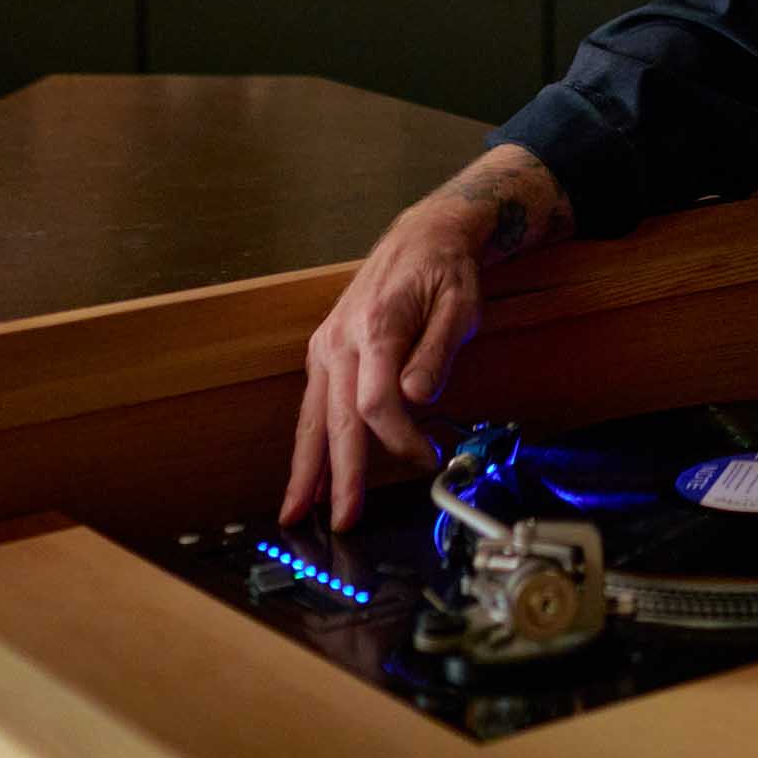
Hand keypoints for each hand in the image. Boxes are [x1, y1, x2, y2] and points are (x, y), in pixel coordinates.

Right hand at [280, 144, 567, 530]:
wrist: (422, 236)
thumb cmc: (445, 270)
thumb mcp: (459, 305)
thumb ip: (437, 353)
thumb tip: (415, 398)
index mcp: (376, 327)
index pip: (377, 402)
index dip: (400, 439)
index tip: (426, 457)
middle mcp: (341, 339)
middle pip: (335, 419)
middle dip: (339, 475)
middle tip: (342, 521)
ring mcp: (327, 346)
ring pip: (312, 418)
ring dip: (307, 469)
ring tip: (298, 513)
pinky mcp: (324, 351)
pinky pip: (313, 406)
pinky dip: (309, 443)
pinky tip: (308, 474)